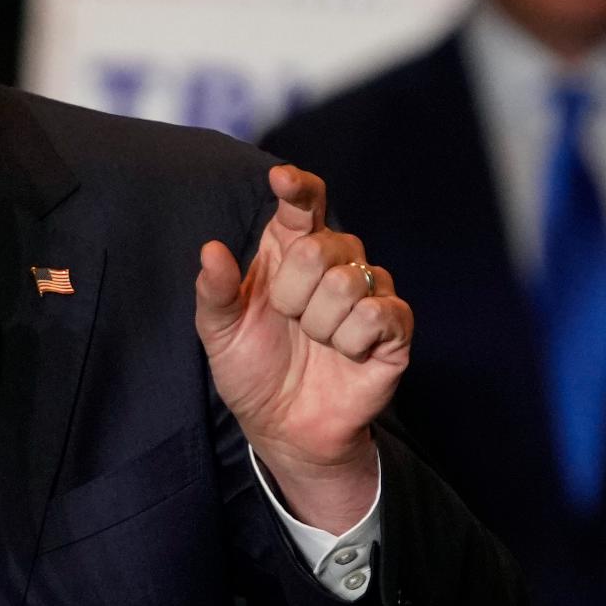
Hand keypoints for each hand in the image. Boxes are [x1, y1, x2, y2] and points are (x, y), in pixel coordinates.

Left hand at [193, 165, 411, 530]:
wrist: (284, 426)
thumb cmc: (252, 369)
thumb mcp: (219, 333)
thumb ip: (214, 292)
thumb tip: (211, 249)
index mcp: (289, 252)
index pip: (303, 204)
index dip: (297, 187)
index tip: (282, 179)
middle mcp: (333, 263)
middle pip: (322, 247)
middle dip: (293, 292)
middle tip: (287, 321)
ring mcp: (367, 293)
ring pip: (348, 281)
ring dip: (319, 323)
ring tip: (314, 341)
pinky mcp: (394, 327)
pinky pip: (378, 313)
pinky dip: (351, 339)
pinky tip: (344, 353)